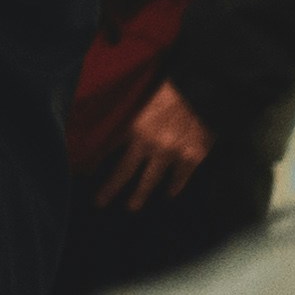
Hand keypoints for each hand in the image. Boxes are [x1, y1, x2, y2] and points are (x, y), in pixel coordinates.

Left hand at [103, 83, 214, 208]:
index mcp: (135, 125)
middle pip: (124, 173)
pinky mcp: (192, 158)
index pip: (108, 148)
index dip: (95, 160)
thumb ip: (131, 113)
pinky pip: (179, 179)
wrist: (207, 91)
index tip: (86, 171)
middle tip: (100, 202)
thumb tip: (115, 125)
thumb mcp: (145, 95)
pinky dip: (174, 186)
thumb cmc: (176, 89)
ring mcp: (171, 154)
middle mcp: (150, 143)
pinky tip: (169, 193)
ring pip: (150, 181)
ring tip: (132, 206)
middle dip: (110, 189)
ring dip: (140, 195)